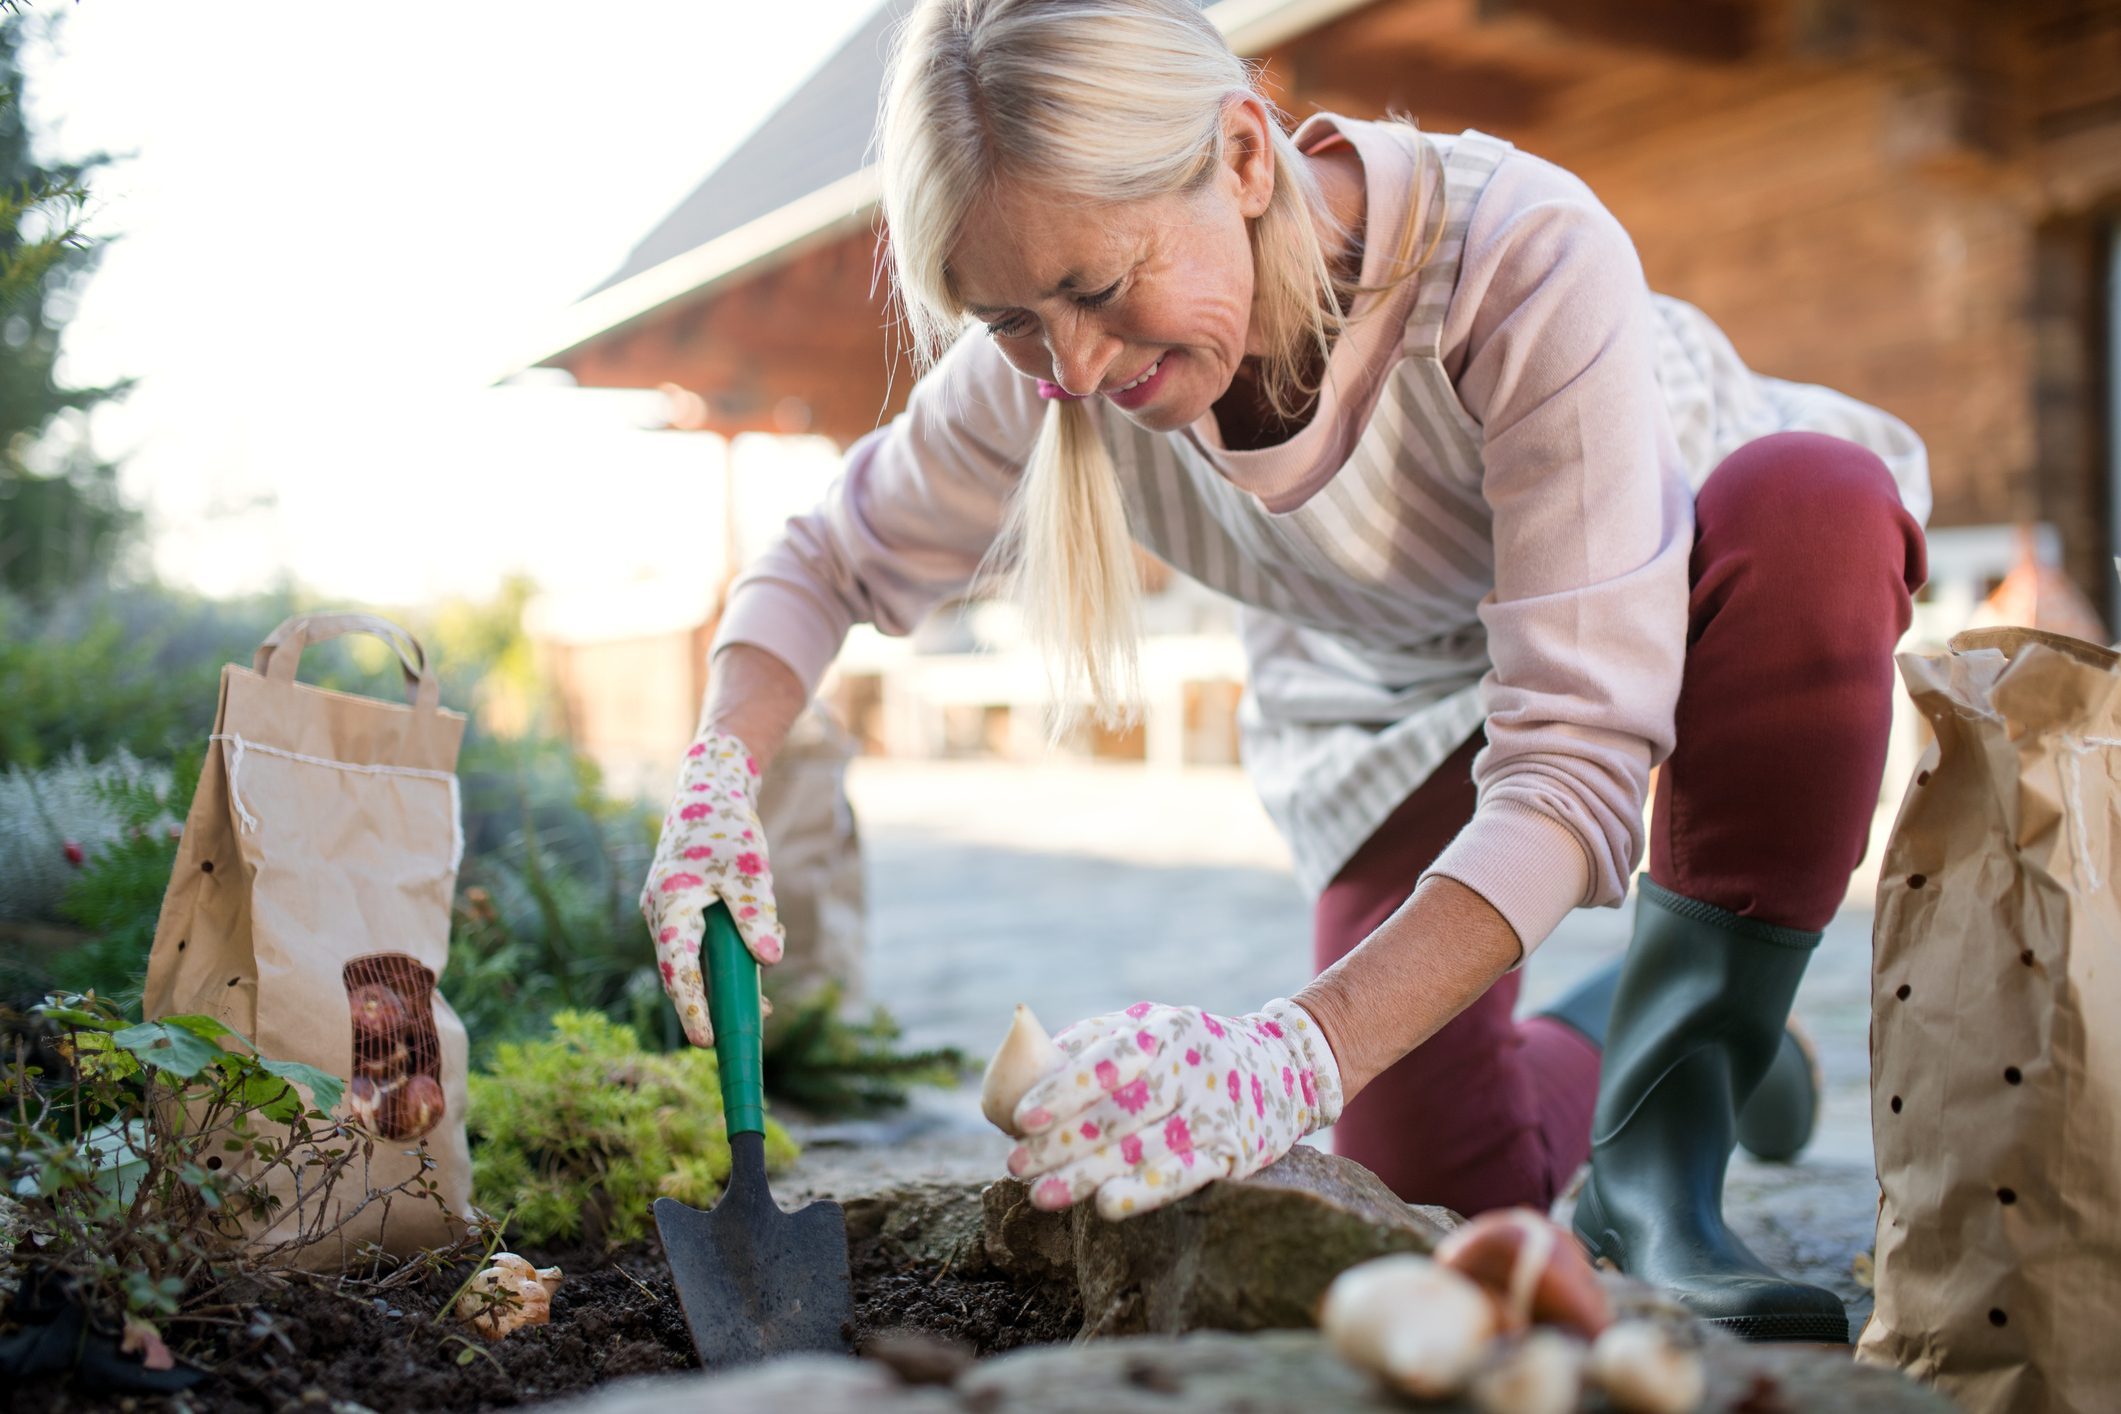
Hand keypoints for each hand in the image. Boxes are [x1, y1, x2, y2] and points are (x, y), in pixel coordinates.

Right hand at [639, 728, 785, 1046]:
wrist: (711, 791)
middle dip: (715, 1001)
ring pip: (695, 958)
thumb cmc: (728, 827)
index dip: (692, 1008)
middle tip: (754, 1025)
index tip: (706, 1041)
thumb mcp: (750, 871)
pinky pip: (700, 943)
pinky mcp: (681, 908)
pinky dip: (726, 953)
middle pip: (683, 972)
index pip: (677, 969)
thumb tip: (769, 961)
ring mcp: (668, 911)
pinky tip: (758, 955)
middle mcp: (661, 913)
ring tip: (764, 999)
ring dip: (727, 975)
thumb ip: (757, 915)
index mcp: (671, 905)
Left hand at [1005, 998, 1342, 1220]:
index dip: (1063, 1090)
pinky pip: (1184, 1175)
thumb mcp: (1150, 1027)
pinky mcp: (1234, 1151)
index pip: (1107, 1061)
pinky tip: (1106, 1206)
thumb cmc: (1190, 1049)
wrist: (1286, 1067)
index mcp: (1163, 1033)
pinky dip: (1144, 1192)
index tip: (1021, 1118)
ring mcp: (1214, 1113)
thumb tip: (1022, 1069)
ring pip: (1143, 1149)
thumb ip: (1091, 1043)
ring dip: (1088, 1175)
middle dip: (1061, 1143)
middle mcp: (1191, 1070)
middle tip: (1016, 1166)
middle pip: (1118, 1114)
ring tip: (1040, 1195)